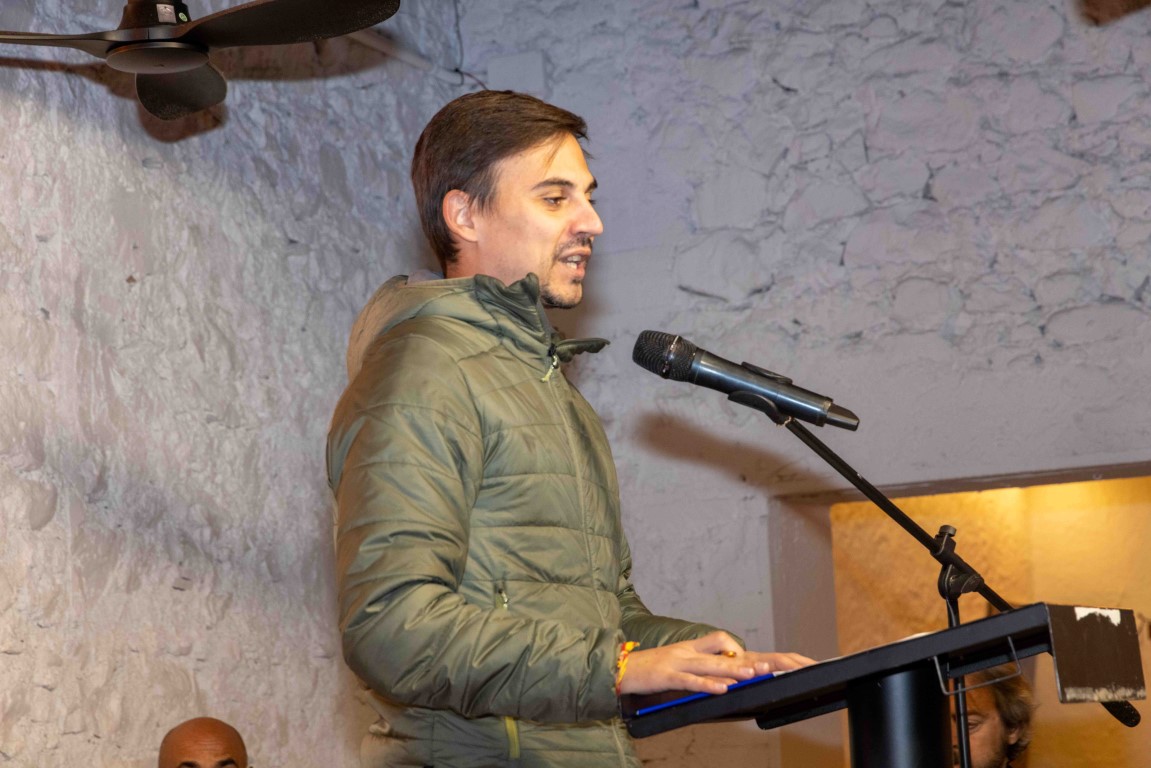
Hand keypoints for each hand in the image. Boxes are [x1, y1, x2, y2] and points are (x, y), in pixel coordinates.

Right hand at [617, 631, 814, 695]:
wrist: (621, 668)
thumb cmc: (648, 668)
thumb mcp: (674, 661)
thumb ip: (694, 665)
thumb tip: (718, 674)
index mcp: (688, 647)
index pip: (718, 639)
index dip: (736, 649)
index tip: (750, 660)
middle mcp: (686, 651)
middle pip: (721, 651)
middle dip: (745, 660)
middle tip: (766, 667)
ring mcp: (677, 662)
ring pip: (709, 665)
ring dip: (732, 671)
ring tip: (751, 676)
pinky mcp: (667, 676)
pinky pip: (691, 680)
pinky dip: (707, 685)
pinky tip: (721, 689)